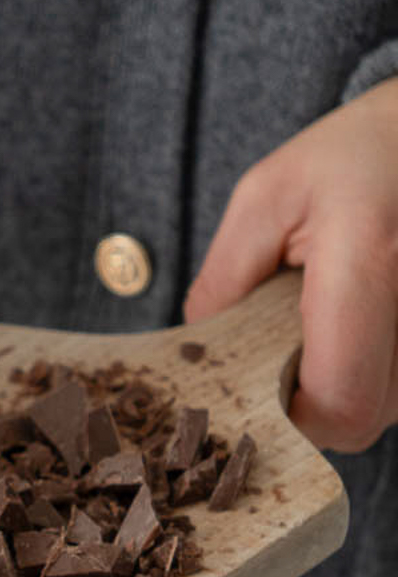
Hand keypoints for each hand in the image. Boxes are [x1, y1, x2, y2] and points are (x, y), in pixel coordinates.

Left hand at [185, 77, 397, 451]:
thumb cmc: (350, 157)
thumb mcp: (265, 199)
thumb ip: (226, 282)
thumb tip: (198, 355)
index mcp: (371, 258)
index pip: (339, 401)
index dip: (294, 416)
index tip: (264, 386)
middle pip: (365, 419)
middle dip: (315, 403)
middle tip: (289, 348)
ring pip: (389, 408)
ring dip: (349, 385)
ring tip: (332, 320)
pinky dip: (376, 370)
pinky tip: (360, 322)